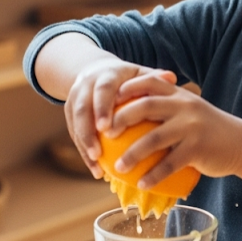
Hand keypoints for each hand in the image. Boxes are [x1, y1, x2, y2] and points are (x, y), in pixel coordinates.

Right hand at [64, 57, 175, 178]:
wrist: (95, 70)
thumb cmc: (127, 77)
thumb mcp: (139, 74)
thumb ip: (154, 78)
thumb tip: (172, 78)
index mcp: (105, 75)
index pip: (102, 90)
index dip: (102, 108)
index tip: (106, 128)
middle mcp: (86, 85)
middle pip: (82, 109)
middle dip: (87, 131)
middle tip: (98, 153)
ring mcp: (74, 98)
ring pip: (75, 123)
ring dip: (84, 146)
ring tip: (97, 166)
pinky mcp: (69, 111)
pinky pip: (74, 133)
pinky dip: (84, 152)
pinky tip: (97, 170)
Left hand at [109, 73, 241, 188]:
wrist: (241, 143)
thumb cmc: (208, 130)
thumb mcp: (190, 111)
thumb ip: (167, 109)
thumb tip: (127, 120)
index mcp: (180, 95)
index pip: (150, 83)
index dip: (127, 88)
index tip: (108, 99)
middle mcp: (185, 106)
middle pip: (146, 106)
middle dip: (121, 119)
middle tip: (106, 134)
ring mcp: (192, 127)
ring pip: (154, 138)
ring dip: (132, 154)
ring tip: (117, 168)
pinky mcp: (198, 148)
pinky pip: (170, 163)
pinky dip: (154, 175)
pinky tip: (141, 184)